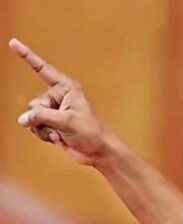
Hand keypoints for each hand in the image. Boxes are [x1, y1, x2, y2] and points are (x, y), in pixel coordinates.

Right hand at [8, 38, 110, 165]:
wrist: (98, 152)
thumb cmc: (91, 133)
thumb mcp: (66, 121)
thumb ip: (41, 117)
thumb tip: (23, 119)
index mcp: (66, 88)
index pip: (42, 69)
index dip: (27, 56)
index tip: (14, 43)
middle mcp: (59, 97)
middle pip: (35, 104)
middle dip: (43, 118)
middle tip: (60, 126)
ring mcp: (55, 111)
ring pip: (33, 117)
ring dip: (44, 128)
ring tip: (61, 133)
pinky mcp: (52, 124)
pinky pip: (36, 127)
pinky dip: (44, 134)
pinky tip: (58, 138)